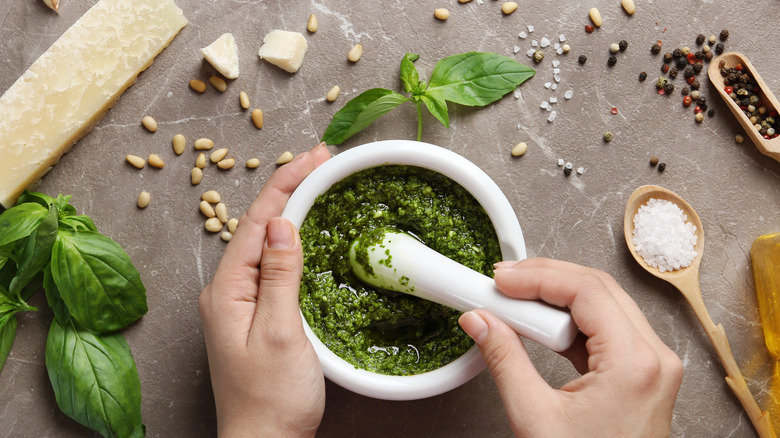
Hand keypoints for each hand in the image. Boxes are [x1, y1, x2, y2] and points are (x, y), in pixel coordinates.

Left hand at [199, 143, 330, 436]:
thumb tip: (284, 225)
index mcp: (227, 290)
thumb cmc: (271, 399)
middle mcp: (228, 291)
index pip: (258, 221)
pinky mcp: (256, 315)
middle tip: (322, 160)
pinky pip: (273, 265)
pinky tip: (307, 232)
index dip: (287, 184)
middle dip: (289, 188)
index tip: (315, 157)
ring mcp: (241, 303)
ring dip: (291, 210)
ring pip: (267, 243)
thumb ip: (280, 276)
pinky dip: (293, 241)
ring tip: (317, 182)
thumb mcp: (281, 332)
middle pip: (259, 226)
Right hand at [459, 258, 682, 436]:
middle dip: (546, 279)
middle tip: (503, 282)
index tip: (501, 280)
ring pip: (604, 304)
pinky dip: (570, 322)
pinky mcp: (642, 374)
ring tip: (515, 301)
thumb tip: (479, 321)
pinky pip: (606, 329)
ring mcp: (652, 365)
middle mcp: (653, 358)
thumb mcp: (534, 417)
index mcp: (634, 364)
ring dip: (557, 298)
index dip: (538, 277)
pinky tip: (538, 325)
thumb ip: (504, 359)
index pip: (586, 291)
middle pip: (598, 289)